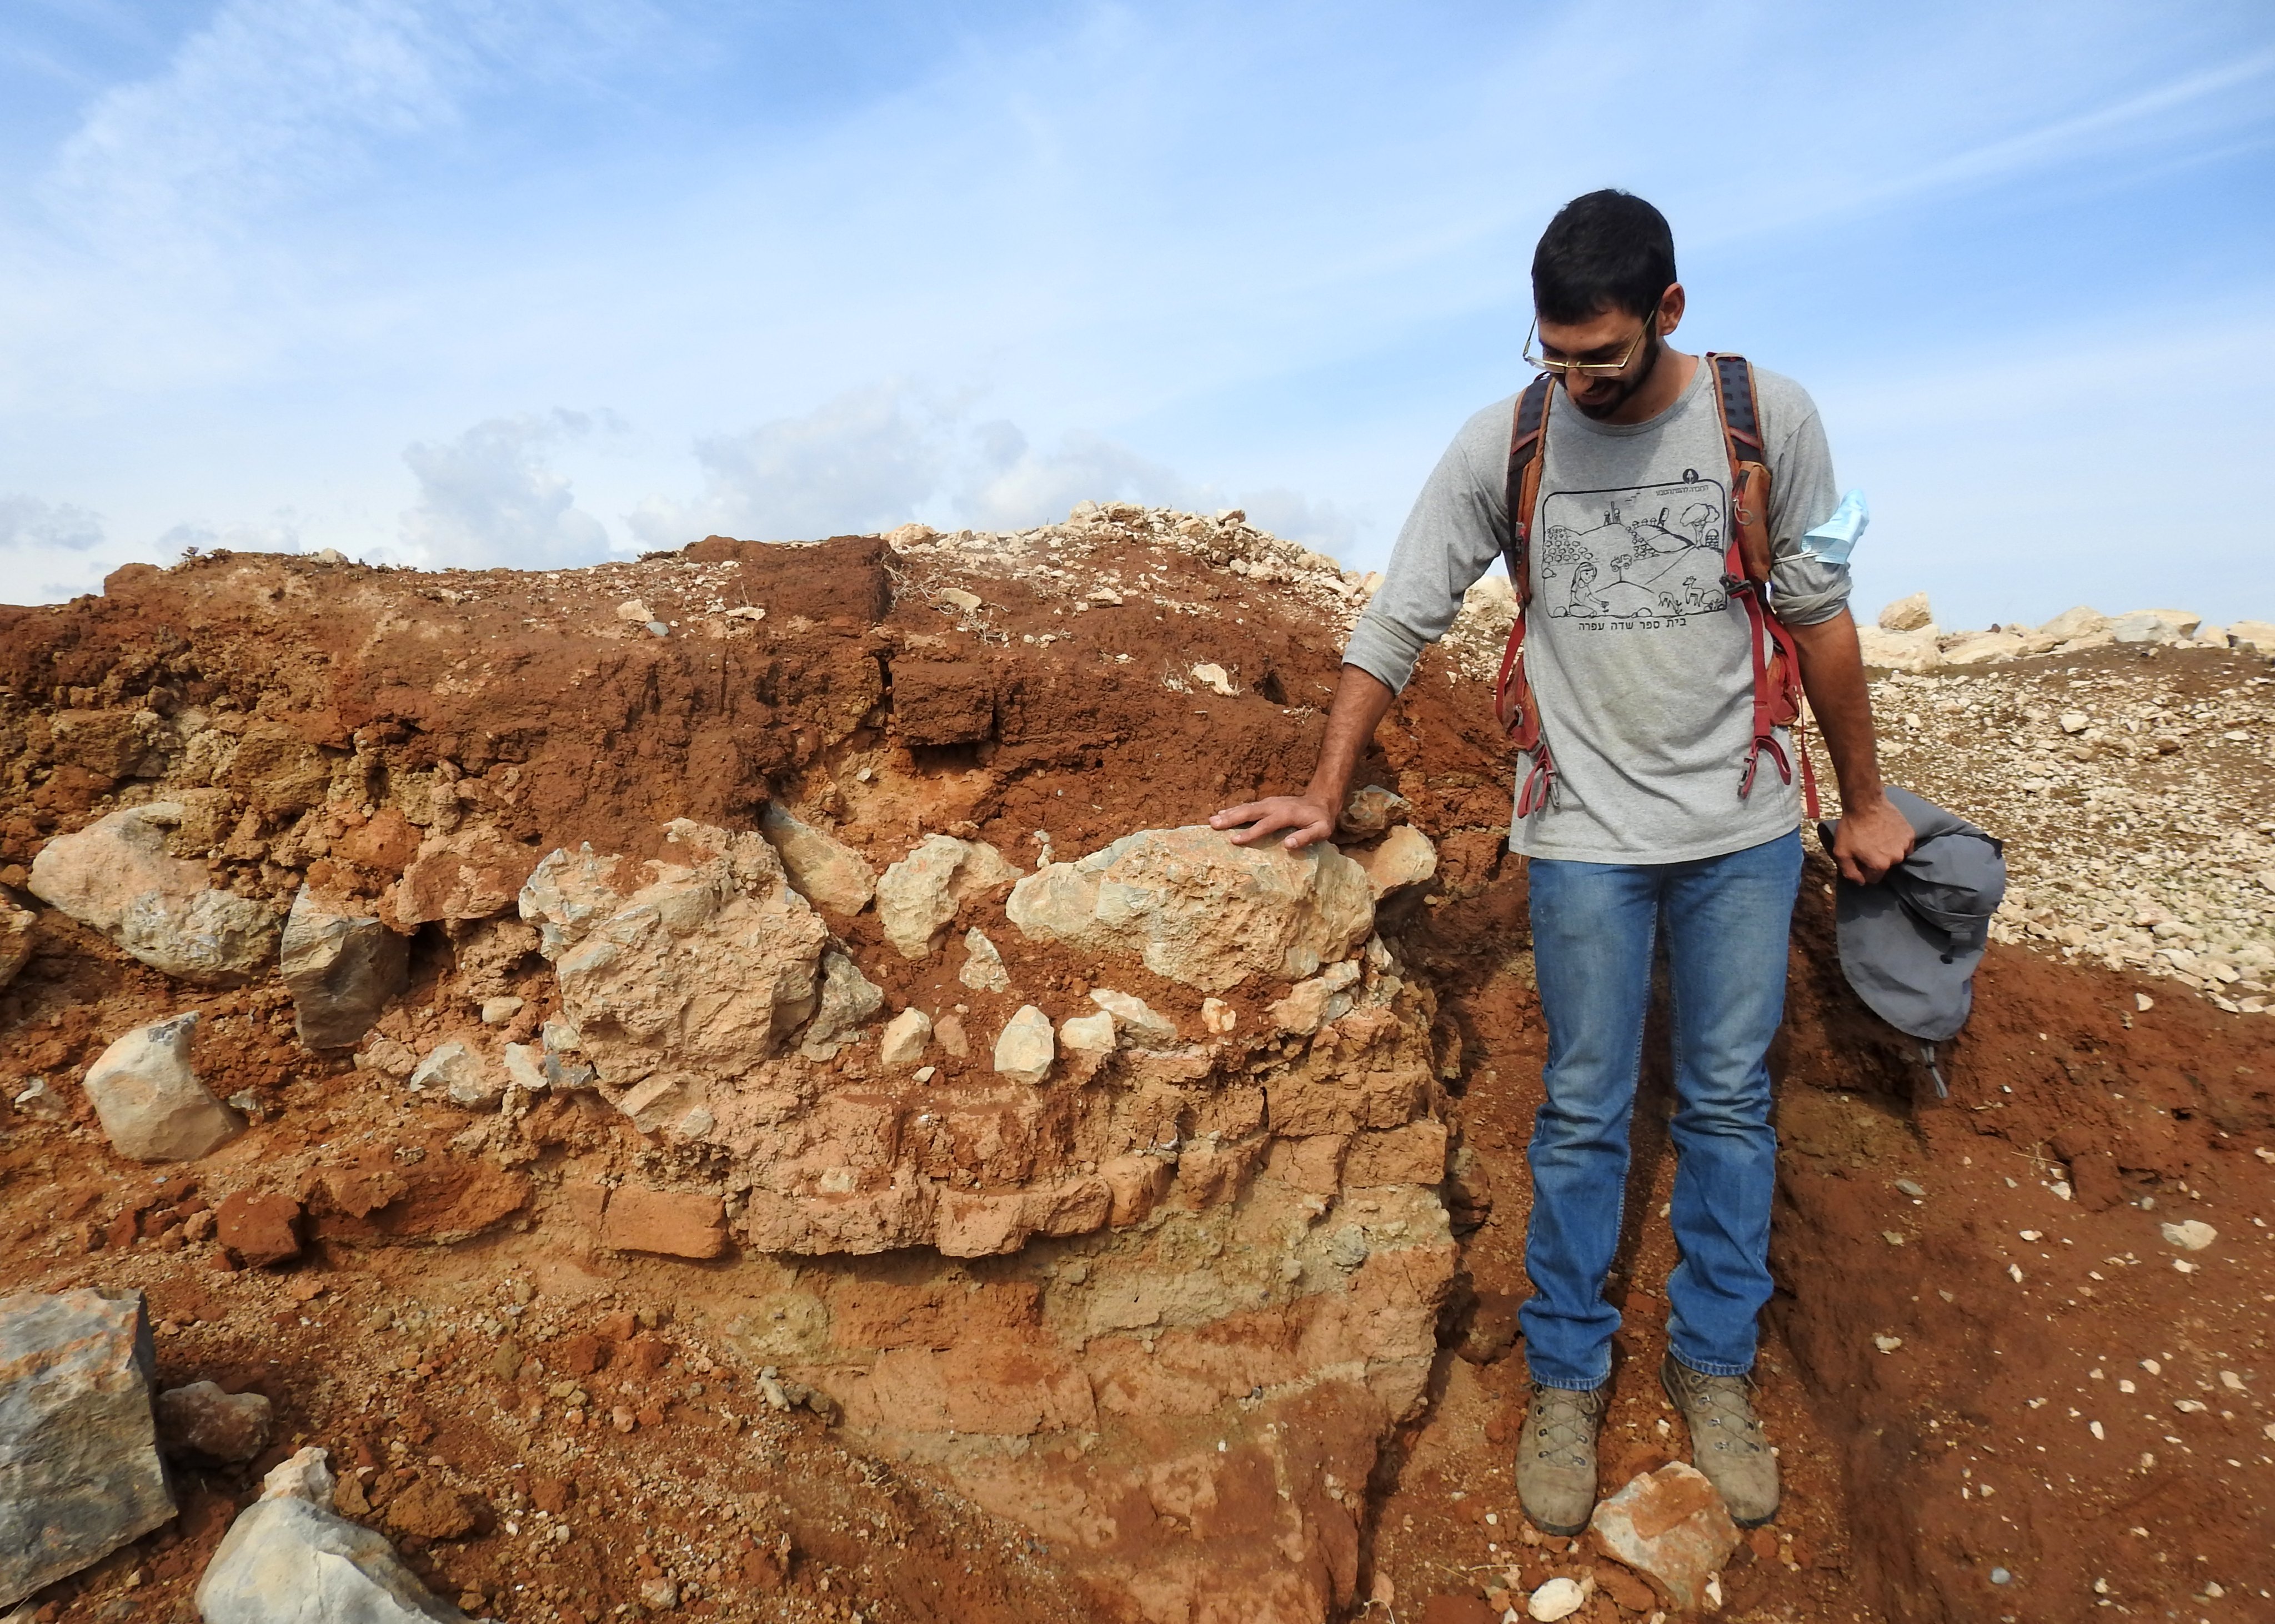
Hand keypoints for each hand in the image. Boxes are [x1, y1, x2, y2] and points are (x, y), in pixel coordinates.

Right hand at [1210, 793, 1336, 850]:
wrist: (1321, 801)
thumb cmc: (1321, 820)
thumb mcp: (1322, 830)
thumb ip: (1306, 837)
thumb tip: (1287, 845)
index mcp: (1286, 814)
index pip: (1265, 824)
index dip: (1250, 833)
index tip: (1234, 840)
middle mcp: (1274, 806)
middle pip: (1249, 811)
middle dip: (1231, 818)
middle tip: (1213, 824)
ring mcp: (1269, 803)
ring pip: (1246, 807)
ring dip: (1229, 813)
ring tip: (1212, 820)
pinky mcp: (1266, 803)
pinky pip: (1248, 806)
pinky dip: (1234, 809)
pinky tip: (1222, 813)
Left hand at [1833, 792, 1914, 884]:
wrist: (1865, 803)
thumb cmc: (1851, 828)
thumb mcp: (1841, 852)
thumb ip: (1850, 872)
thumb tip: (1861, 883)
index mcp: (1880, 865)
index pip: (1873, 878)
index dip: (1864, 870)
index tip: (1859, 859)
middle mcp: (1896, 858)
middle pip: (1885, 866)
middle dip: (1876, 860)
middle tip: (1868, 846)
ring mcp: (1905, 845)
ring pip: (1896, 855)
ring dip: (1888, 851)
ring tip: (1878, 838)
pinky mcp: (1910, 834)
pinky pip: (1905, 844)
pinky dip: (1898, 842)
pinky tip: (1888, 833)